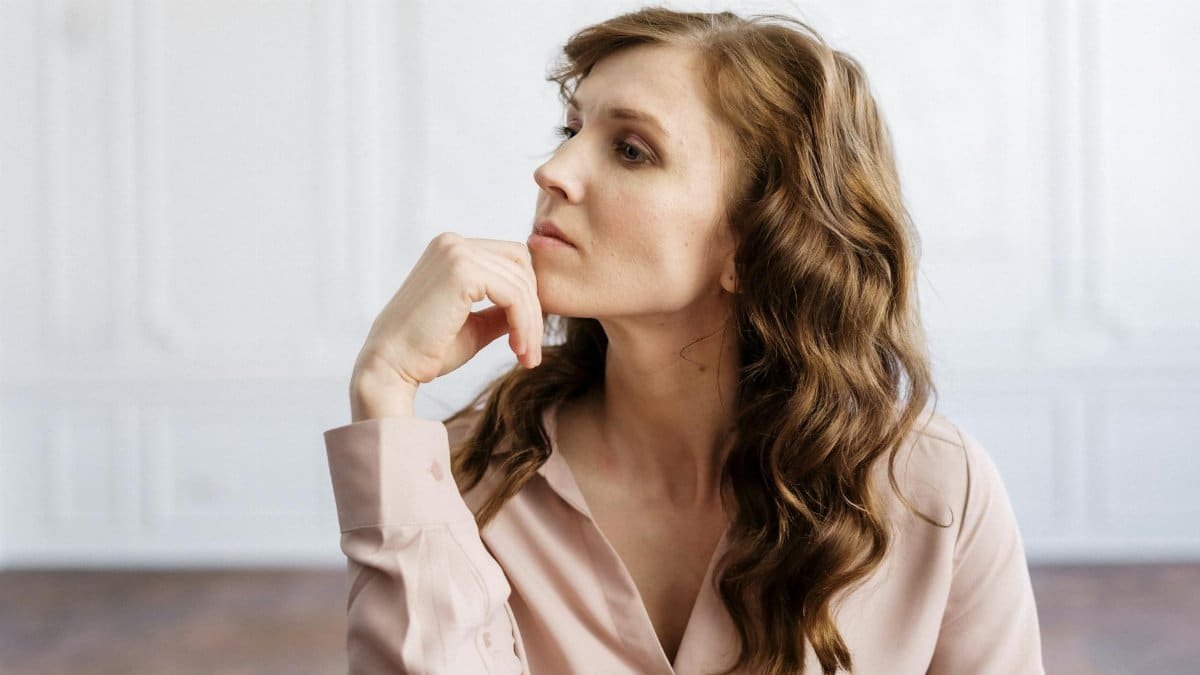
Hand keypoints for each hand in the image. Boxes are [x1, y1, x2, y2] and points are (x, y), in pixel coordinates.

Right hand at [352, 232, 544, 395]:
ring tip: (527, 357)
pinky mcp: (461, 271)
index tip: (527, 339)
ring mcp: (456, 252)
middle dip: (534, 308)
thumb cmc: (427, 351)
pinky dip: (524, 324)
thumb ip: (501, 311)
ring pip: (521, 282)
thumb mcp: (474, 325)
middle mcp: (453, 243)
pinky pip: (513, 294)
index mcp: (451, 250)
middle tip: (531, 351)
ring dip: (531, 323)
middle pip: (521, 265)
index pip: (510, 260)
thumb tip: (534, 307)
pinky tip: (518, 350)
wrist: (391, 367)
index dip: (527, 297)